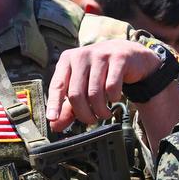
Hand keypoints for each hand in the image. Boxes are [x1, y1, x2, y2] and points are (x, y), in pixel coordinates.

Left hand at [45, 39, 160, 131]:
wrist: (126, 53)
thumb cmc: (98, 72)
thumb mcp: (81, 86)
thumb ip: (68, 107)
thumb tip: (55, 126)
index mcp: (66, 60)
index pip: (57, 85)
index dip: (54, 103)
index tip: (52, 118)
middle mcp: (80, 56)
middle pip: (76, 94)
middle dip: (84, 113)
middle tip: (91, 120)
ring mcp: (99, 55)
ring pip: (94, 93)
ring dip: (100, 110)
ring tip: (103, 113)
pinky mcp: (118, 59)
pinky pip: (112, 87)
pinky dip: (113, 98)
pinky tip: (113, 98)